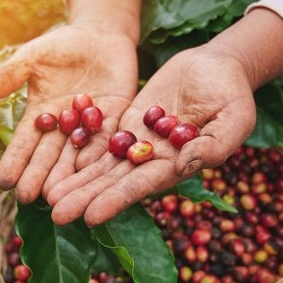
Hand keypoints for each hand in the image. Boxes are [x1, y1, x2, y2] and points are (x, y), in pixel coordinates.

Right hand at [0, 24, 137, 202]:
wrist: (100, 34)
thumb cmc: (61, 45)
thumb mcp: (31, 59)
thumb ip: (6, 77)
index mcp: (41, 115)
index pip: (25, 142)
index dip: (15, 161)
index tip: (3, 182)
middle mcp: (64, 126)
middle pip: (49, 155)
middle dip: (38, 176)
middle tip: (28, 198)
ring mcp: (90, 124)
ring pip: (76, 153)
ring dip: (66, 174)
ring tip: (57, 194)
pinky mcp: (116, 117)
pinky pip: (106, 137)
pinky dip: (98, 152)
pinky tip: (89, 169)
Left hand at [47, 46, 256, 225]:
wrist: (216, 66)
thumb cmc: (232, 95)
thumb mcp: (233, 120)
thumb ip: (213, 146)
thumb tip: (183, 165)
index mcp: (176, 165)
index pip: (141, 186)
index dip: (115, 201)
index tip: (89, 216)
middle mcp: (152, 159)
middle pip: (113, 181)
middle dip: (86, 197)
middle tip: (55, 213)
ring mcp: (138, 140)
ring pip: (102, 163)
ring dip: (76, 178)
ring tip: (48, 195)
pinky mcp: (128, 121)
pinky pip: (102, 135)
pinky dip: (81, 148)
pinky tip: (58, 160)